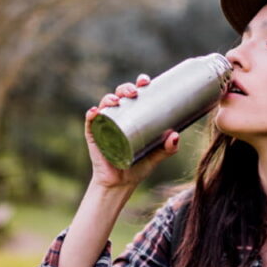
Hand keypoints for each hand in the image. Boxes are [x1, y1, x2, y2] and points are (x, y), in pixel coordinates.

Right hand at [84, 73, 179, 189]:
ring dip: (108, 98)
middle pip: (119, 95)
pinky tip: (94, 112)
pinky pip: (90, 123)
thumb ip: (169, 148)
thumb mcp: (157, 156)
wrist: (121, 185)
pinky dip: (91, 115)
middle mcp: (117, 117)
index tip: (145, 81)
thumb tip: (175, 135)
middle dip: (125, 88)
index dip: (139, 83)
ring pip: (104, 105)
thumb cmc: (138, 166)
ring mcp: (104, 125)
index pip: (135, 94)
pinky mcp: (94, 137)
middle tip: (134, 93)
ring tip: (116, 101)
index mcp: (132, 115)